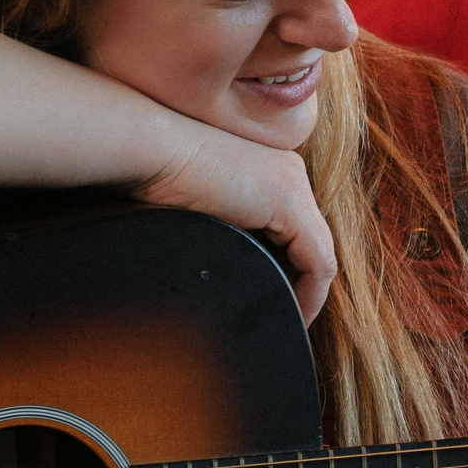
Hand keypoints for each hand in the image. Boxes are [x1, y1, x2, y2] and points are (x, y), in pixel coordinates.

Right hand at [135, 130, 336, 322]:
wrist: (148, 150)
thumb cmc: (154, 178)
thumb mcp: (202, 209)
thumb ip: (227, 229)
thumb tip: (229, 270)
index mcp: (270, 173)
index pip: (296, 232)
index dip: (292, 272)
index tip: (275, 301)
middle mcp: (290, 175)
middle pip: (310, 243)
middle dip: (301, 283)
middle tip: (284, 313)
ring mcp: (295, 186)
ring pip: (319, 254)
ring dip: (306, 293)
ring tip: (286, 317)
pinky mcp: (291, 204)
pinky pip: (318, 262)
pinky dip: (309, 294)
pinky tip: (290, 312)